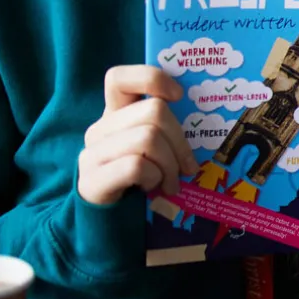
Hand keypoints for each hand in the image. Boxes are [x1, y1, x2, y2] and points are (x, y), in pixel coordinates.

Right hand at [77, 66, 195, 204]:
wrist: (107, 220)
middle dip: (180, 141)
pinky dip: (153, 178)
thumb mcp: (155, 149)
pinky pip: (135, 166)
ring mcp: (92, 153)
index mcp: (115, 115)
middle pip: (153, 111)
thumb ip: (167, 129)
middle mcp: (100, 129)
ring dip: (170, 164)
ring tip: (171, 182)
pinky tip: (150, 188)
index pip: (119, 78)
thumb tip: (207, 123)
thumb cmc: (141, 178)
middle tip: (188, 167)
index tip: (179, 96)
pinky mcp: (90, 180)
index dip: (152, 78)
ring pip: (148, 138)